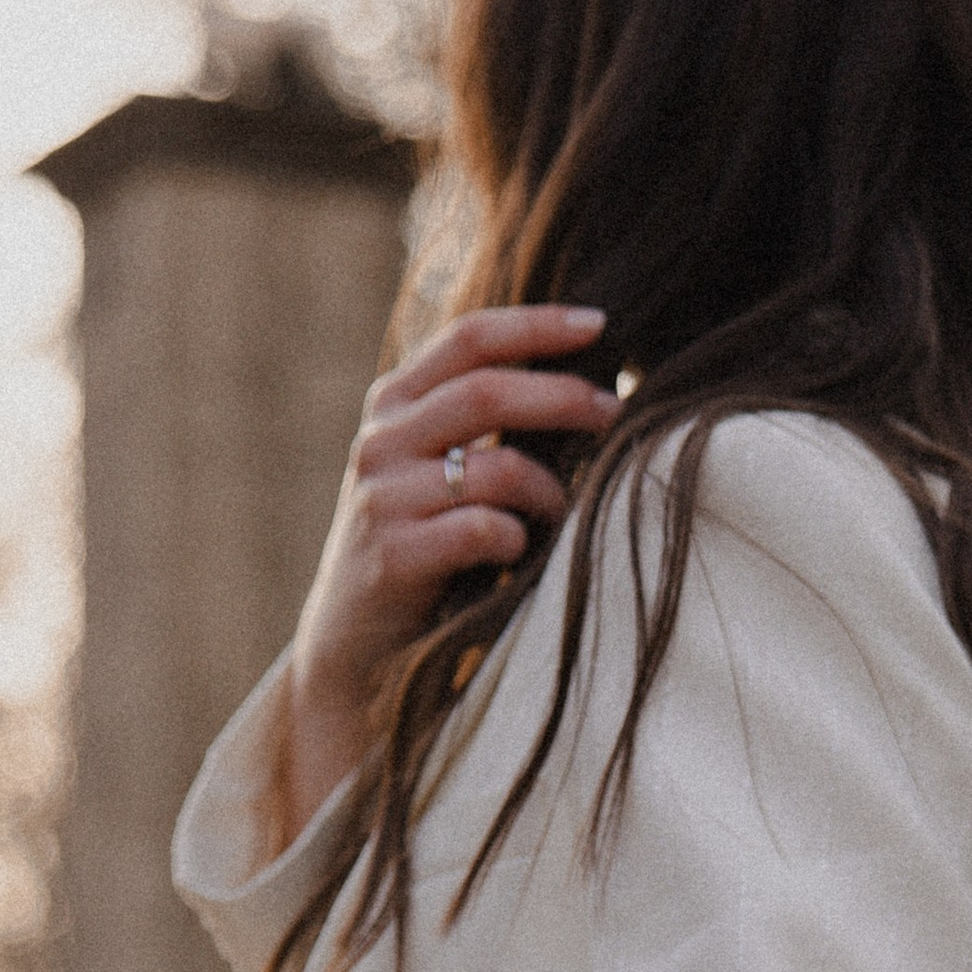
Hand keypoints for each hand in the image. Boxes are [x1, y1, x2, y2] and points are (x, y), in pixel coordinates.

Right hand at [279, 304, 622, 837]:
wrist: (354, 647)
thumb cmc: (421, 552)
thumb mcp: (435, 472)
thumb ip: (476, 423)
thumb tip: (581, 385)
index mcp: (393, 404)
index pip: (469, 339)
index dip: (537, 326)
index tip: (599, 324)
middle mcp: (381, 441)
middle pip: (489, 391)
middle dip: (565, 397)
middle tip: (616, 412)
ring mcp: (382, 497)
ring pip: (495, 467)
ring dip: (549, 492)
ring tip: (565, 517)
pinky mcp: (394, 556)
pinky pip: (484, 530)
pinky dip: (518, 540)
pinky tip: (519, 557)